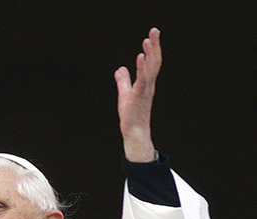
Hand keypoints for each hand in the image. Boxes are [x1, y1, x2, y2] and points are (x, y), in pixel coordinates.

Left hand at [114, 27, 161, 161]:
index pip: (151, 62)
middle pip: (154, 61)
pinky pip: (142, 80)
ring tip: (147, 40)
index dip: (152, 49)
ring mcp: (145, 91)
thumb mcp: (124, 94)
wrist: (134, 133)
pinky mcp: (138, 97)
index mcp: (146, 83)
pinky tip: (140, 58)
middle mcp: (149, 85)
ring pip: (151, 69)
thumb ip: (123, 81)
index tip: (152, 35)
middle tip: (154, 30)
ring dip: (150, 54)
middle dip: (155, 46)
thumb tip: (120, 69)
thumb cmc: (131, 115)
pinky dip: (142, 68)